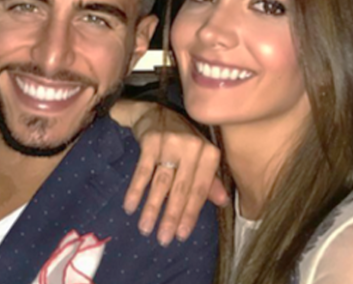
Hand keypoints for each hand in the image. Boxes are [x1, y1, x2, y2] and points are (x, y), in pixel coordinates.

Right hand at [113, 100, 227, 245]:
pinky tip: (130, 207)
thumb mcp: (198, 157)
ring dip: (152, 208)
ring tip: (145, 228)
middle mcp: (192, 147)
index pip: (200, 190)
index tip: (181, 235)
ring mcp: (171, 142)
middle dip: (171, 216)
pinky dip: (136, 190)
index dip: (191, 214)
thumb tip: (222, 202)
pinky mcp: (151, 140)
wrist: (154, 112)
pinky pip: (143, 171)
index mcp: (208, 153)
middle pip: (181, 188)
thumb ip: (209, 180)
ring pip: (162, 182)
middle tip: (163, 239)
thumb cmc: (181, 140)